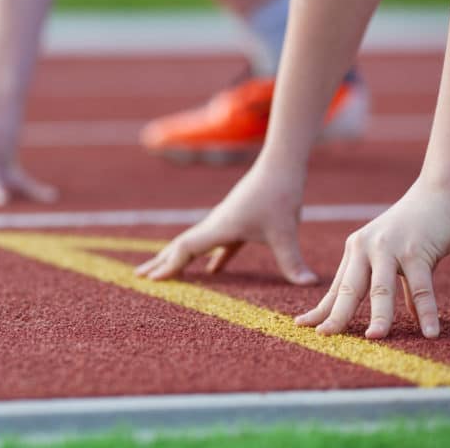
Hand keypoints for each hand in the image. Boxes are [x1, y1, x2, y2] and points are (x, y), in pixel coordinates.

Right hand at [135, 165, 317, 284]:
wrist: (281, 166)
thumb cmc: (279, 194)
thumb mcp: (285, 231)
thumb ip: (293, 260)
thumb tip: (310, 284)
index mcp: (219, 228)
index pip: (186, 250)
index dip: (167, 265)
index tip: (150, 280)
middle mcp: (216, 224)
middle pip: (181, 246)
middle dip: (161, 262)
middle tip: (140, 277)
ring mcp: (225, 222)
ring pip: (197, 244)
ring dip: (180, 258)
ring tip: (166, 271)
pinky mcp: (239, 222)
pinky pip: (219, 245)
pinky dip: (212, 259)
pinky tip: (213, 272)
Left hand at [295, 183, 449, 338]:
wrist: (437, 194)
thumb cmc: (415, 228)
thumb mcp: (395, 256)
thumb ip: (396, 283)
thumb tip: (407, 314)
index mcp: (355, 250)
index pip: (337, 287)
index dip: (323, 308)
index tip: (303, 325)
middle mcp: (366, 248)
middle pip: (350, 289)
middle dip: (336, 314)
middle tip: (324, 335)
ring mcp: (390, 248)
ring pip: (382, 288)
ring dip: (380, 316)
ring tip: (374, 338)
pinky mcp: (416, 251)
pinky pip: (421, 287)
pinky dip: (426, 311)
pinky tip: (430, 332)